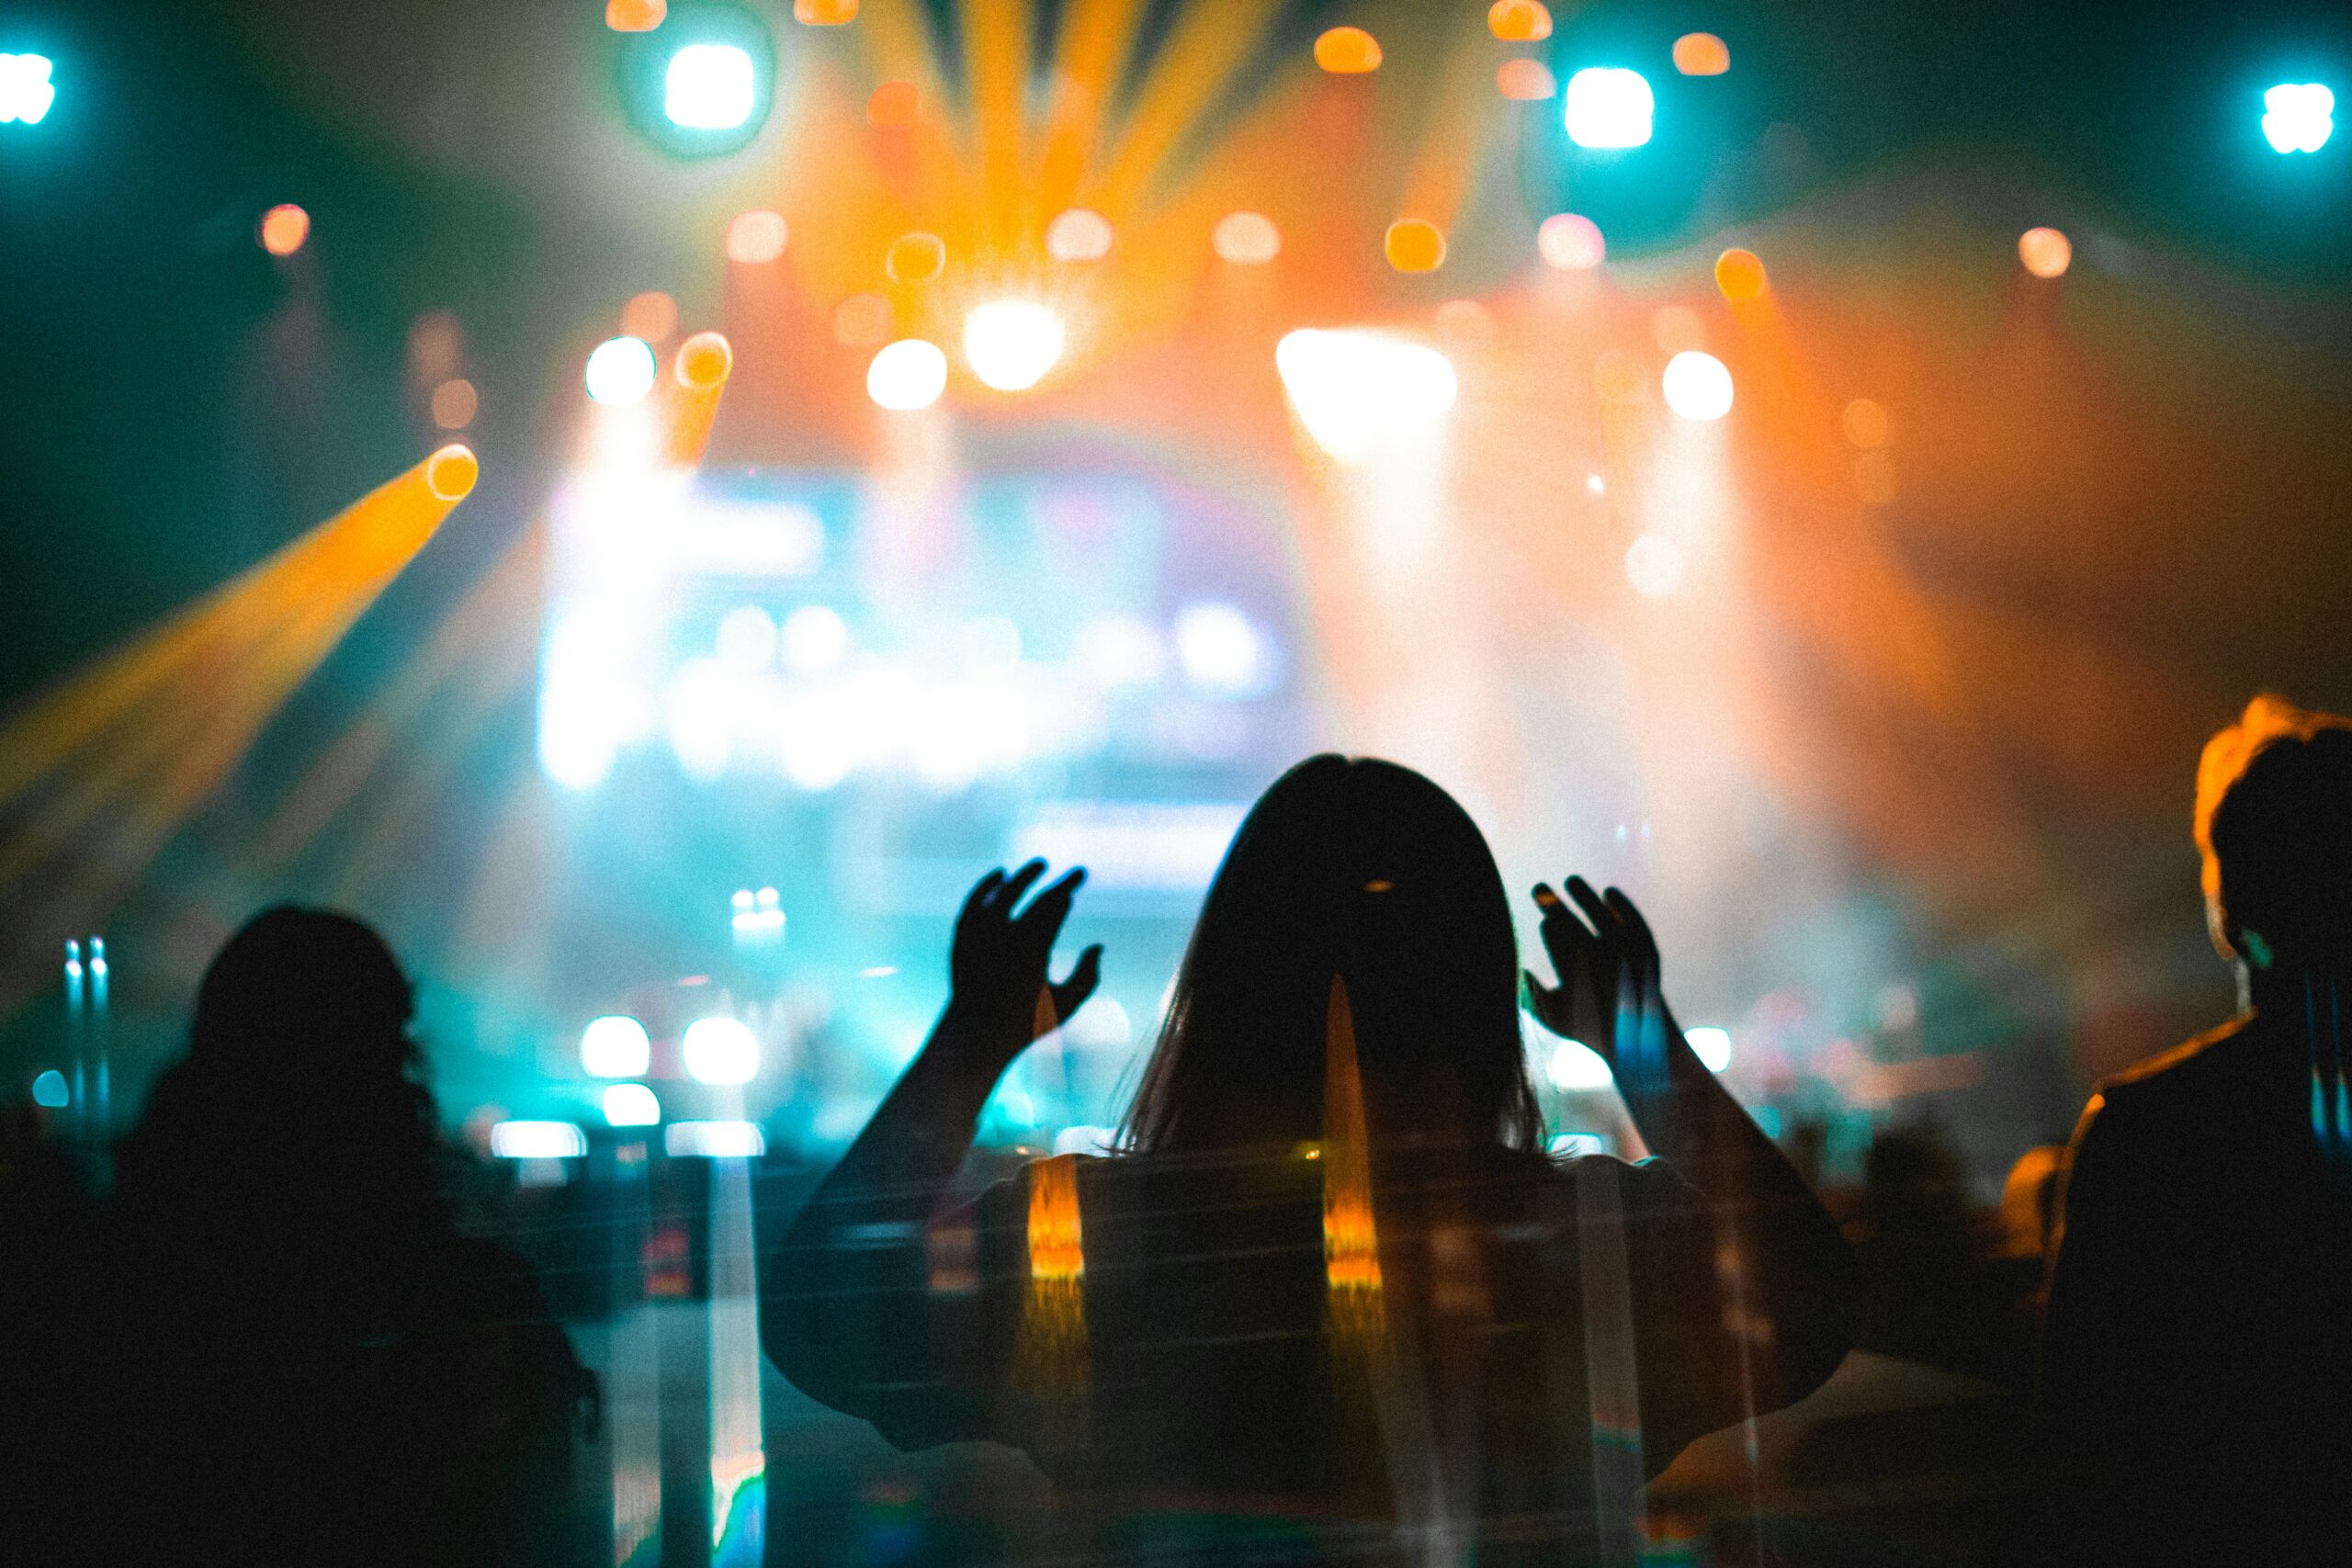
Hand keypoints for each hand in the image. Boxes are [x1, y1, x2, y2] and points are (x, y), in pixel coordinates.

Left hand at [942, 860, 1102, 1071]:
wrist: (974, 1036)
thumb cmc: (1026, 1024)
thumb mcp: (1066, 1005)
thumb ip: (1089, 976)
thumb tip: (1098, 946)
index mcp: (1034, 953)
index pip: (1056, 909)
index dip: (1068, 892)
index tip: (1078, 885)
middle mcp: (1006, 939)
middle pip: (1035, 898)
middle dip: (1058, 883)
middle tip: (1075, 872)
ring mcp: (980, 938)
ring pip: (1001, 894)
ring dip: (1022, 876)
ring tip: (1039, 865)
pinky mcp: (962, 939)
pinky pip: (974, 903)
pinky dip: (986, 886)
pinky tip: (1000, 875)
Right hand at [1524, 875, 1661, 1074]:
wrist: (1639, 1043)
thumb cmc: (1588, 1030)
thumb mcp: (1553, 1015)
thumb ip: (1528, 993)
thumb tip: (1511, 970)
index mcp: (1574, 979)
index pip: (1555, 942)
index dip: (1548, 924)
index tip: (1544, 919)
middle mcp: (1601, 967)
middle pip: (1573, 925)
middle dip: (1553, 903)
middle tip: (1539, 888)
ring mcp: (1627, 958)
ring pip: (1604, 918)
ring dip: (1585, 896)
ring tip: (1571, 880)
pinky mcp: (1648, 954)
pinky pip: (1634, 923)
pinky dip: (1622, 906)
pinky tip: (1609, 893)